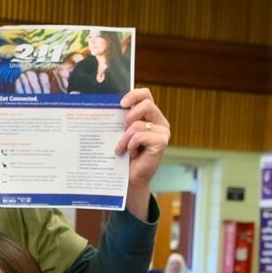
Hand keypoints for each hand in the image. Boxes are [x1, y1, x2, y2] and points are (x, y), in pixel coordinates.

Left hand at [116, 89, 170, 213]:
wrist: (129, 178)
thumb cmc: (125, 155)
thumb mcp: (122, 132)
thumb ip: (122, 118)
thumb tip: (108, 105)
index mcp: (151, 115)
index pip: (146, 94)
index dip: (134, 95)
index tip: (121, 104)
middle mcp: (160, 121)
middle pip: (146, 104)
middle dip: (129, 116)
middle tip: (122, 129)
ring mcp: (162, 132)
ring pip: (138, 123)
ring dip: (125, 137)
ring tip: (122, 148)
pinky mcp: (161, 142)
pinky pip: (140, 136)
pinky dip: (131, 144)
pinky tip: (131, 153)